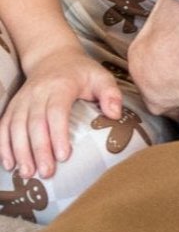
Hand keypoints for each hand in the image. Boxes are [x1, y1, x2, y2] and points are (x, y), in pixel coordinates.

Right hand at [0, 44, 121, 179]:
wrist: (53, 57)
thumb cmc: (80, 72)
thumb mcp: (100, 76)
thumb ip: (110, 93)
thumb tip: (115, 114)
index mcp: (61, 85)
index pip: (56, 110)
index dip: (58, 133)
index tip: (64, 156)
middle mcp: (38, 92)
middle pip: (35, 122)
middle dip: (39, 149)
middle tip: (46, 172)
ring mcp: (23, 99)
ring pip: (16, 126)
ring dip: (20, 151)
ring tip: (27, 173)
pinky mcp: (13, 106)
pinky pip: (4, 126)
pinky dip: (4, 145)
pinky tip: (9, 164)